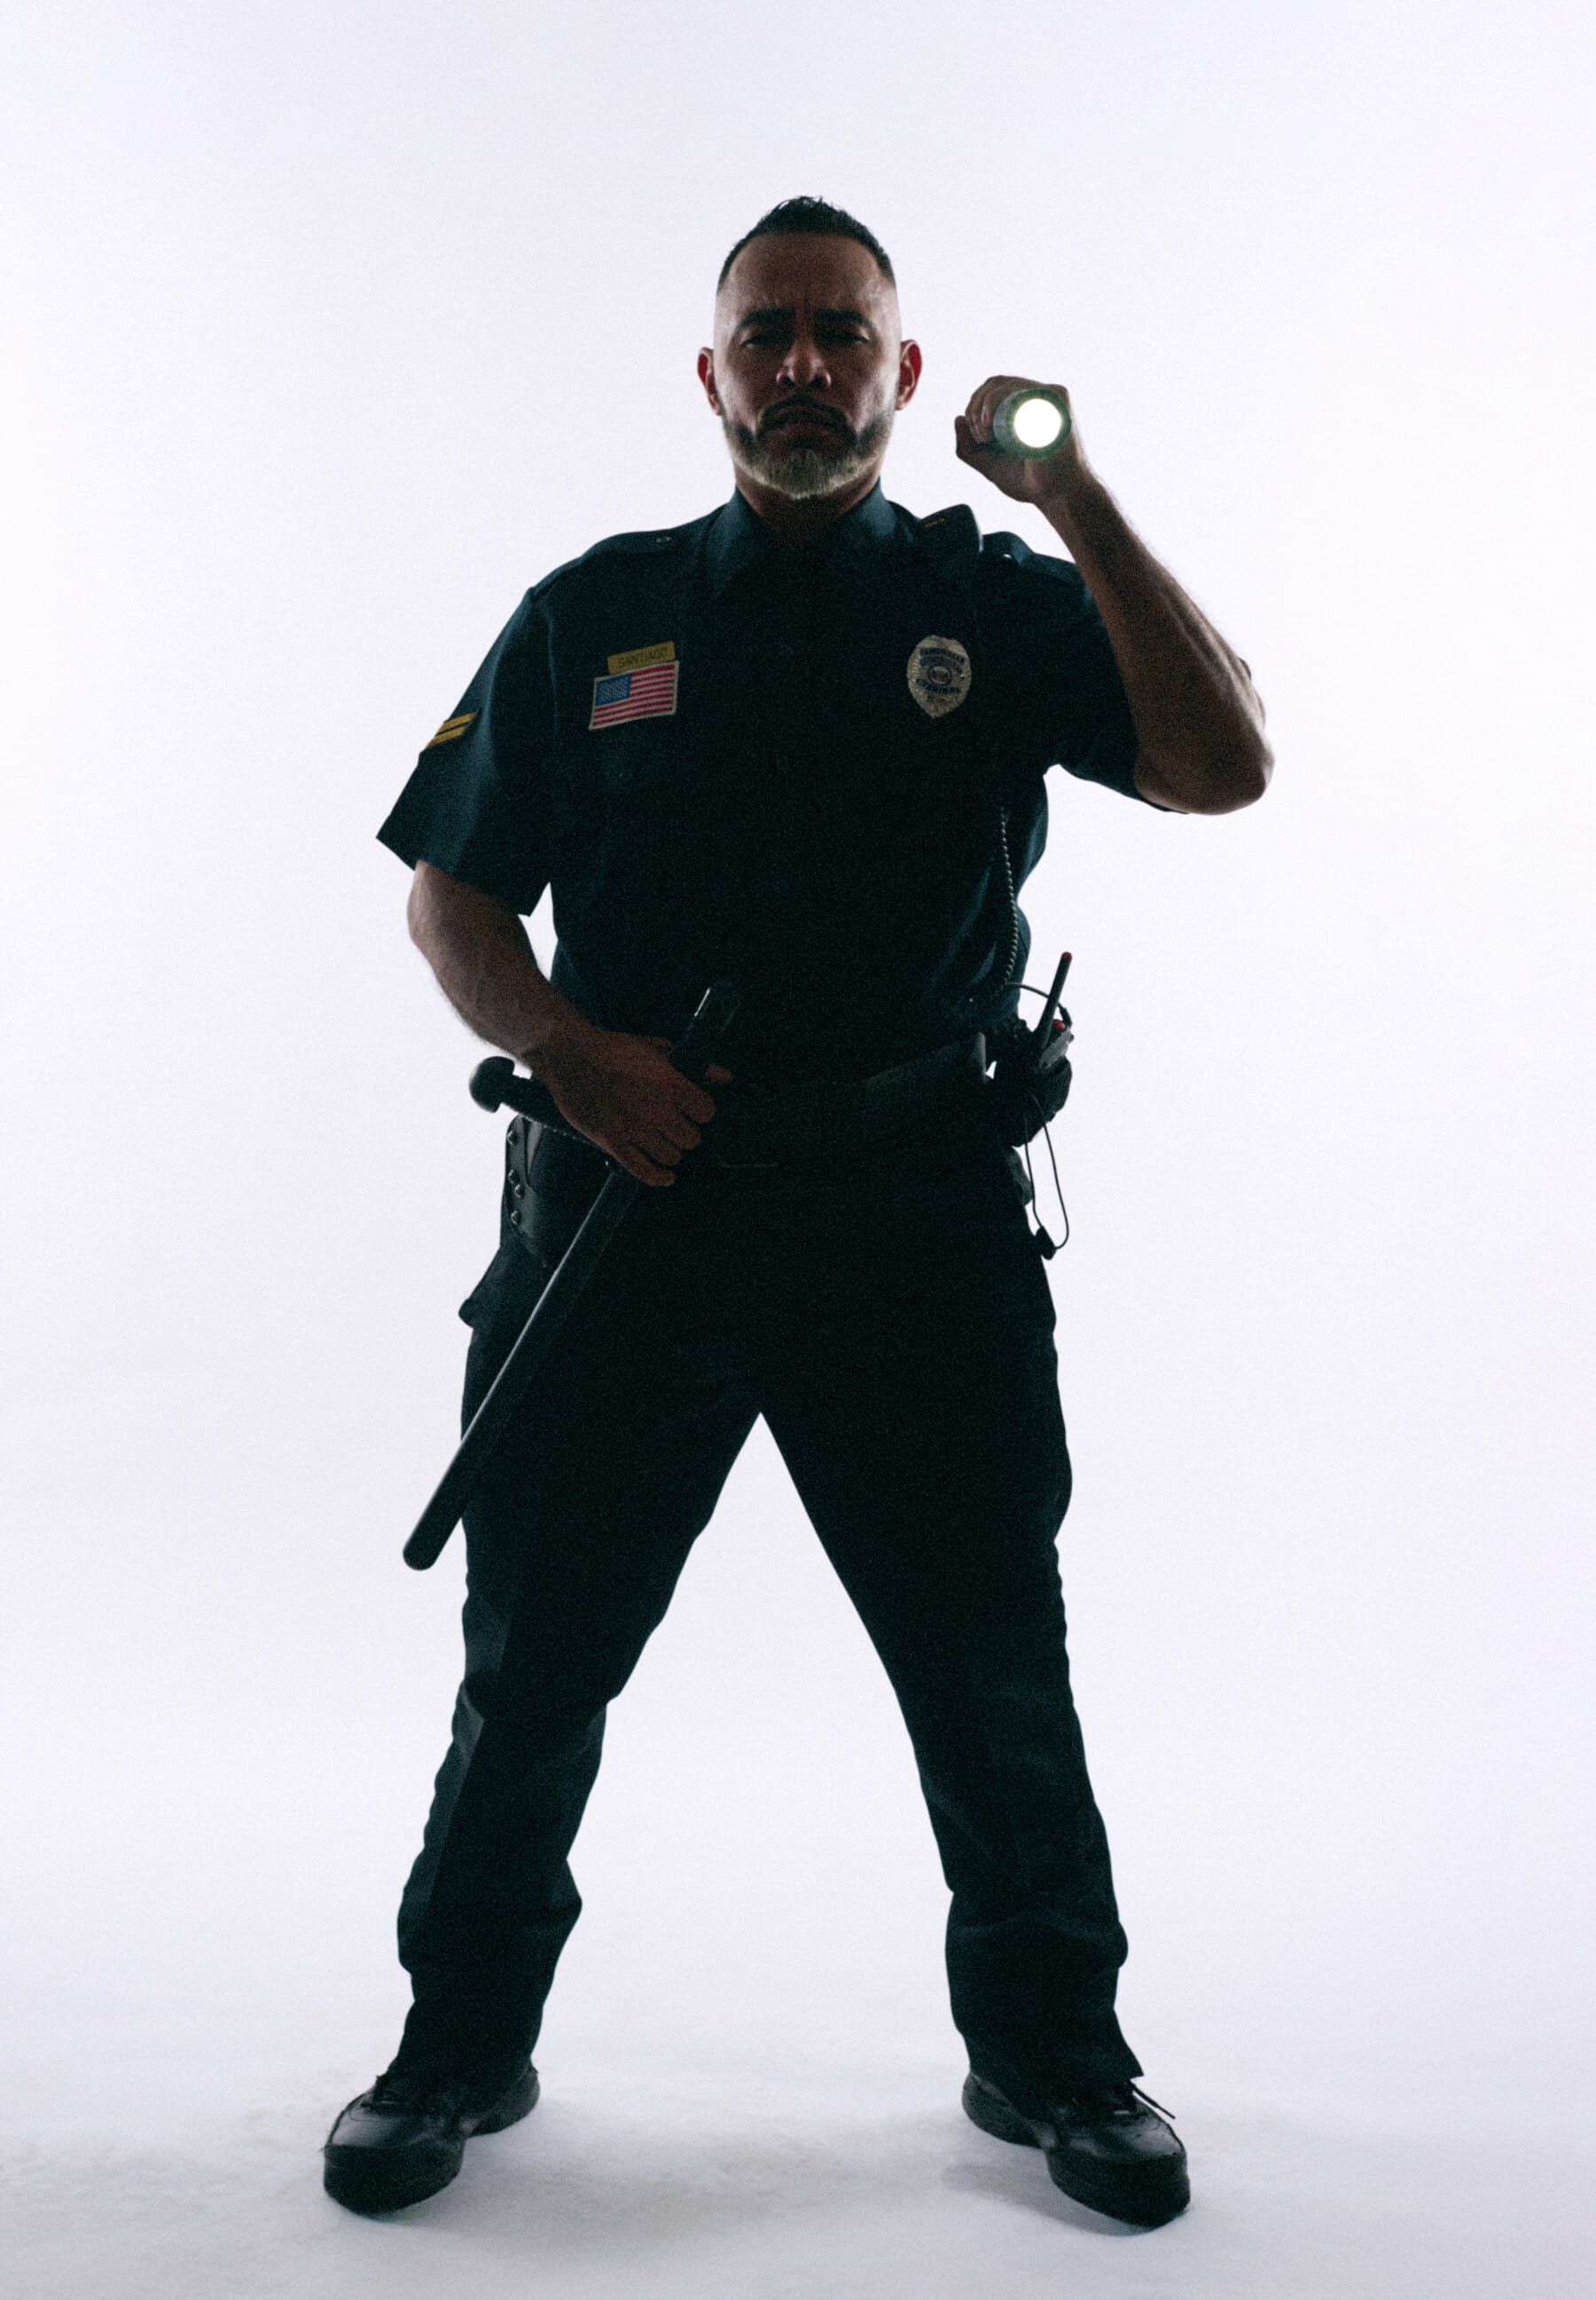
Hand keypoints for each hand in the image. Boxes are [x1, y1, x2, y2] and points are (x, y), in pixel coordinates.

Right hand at [531, 1017, 731, 1186]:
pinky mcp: (613, 1143)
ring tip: (664, 1141)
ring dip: (671, 1151)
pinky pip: (643, 1171)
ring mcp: (634, 1129)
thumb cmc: (613, 1050)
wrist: (571, 1056)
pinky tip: (666, 1176)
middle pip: (692, 1139)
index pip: (707, 1113)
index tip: (695, 1110)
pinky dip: (658, 1178)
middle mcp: (656, 1110)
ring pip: (671, 1157)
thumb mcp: (658, 1050)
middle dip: (687, 1133)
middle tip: (677, 1126)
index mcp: (670, 1084)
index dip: (702, 1112)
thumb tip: (725, 1076)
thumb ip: (695, 1067)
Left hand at [955, 374, 1085, 506]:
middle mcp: (1038, 397)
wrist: (1060, 495)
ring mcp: (1047, 397)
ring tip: (985, 437)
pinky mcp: (1054, 400)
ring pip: (1002, 384)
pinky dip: (994, 404)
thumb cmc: (1033, 482)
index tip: (977, 438)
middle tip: (979, 437)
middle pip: (995, 382)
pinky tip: (991, 427)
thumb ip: (970, 447)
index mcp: (1027, 408)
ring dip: (982, 407)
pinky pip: (1016, 389)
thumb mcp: (991, 465)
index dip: (976, 408)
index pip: (994, 390)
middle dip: (975, 406)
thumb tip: (957, 418)